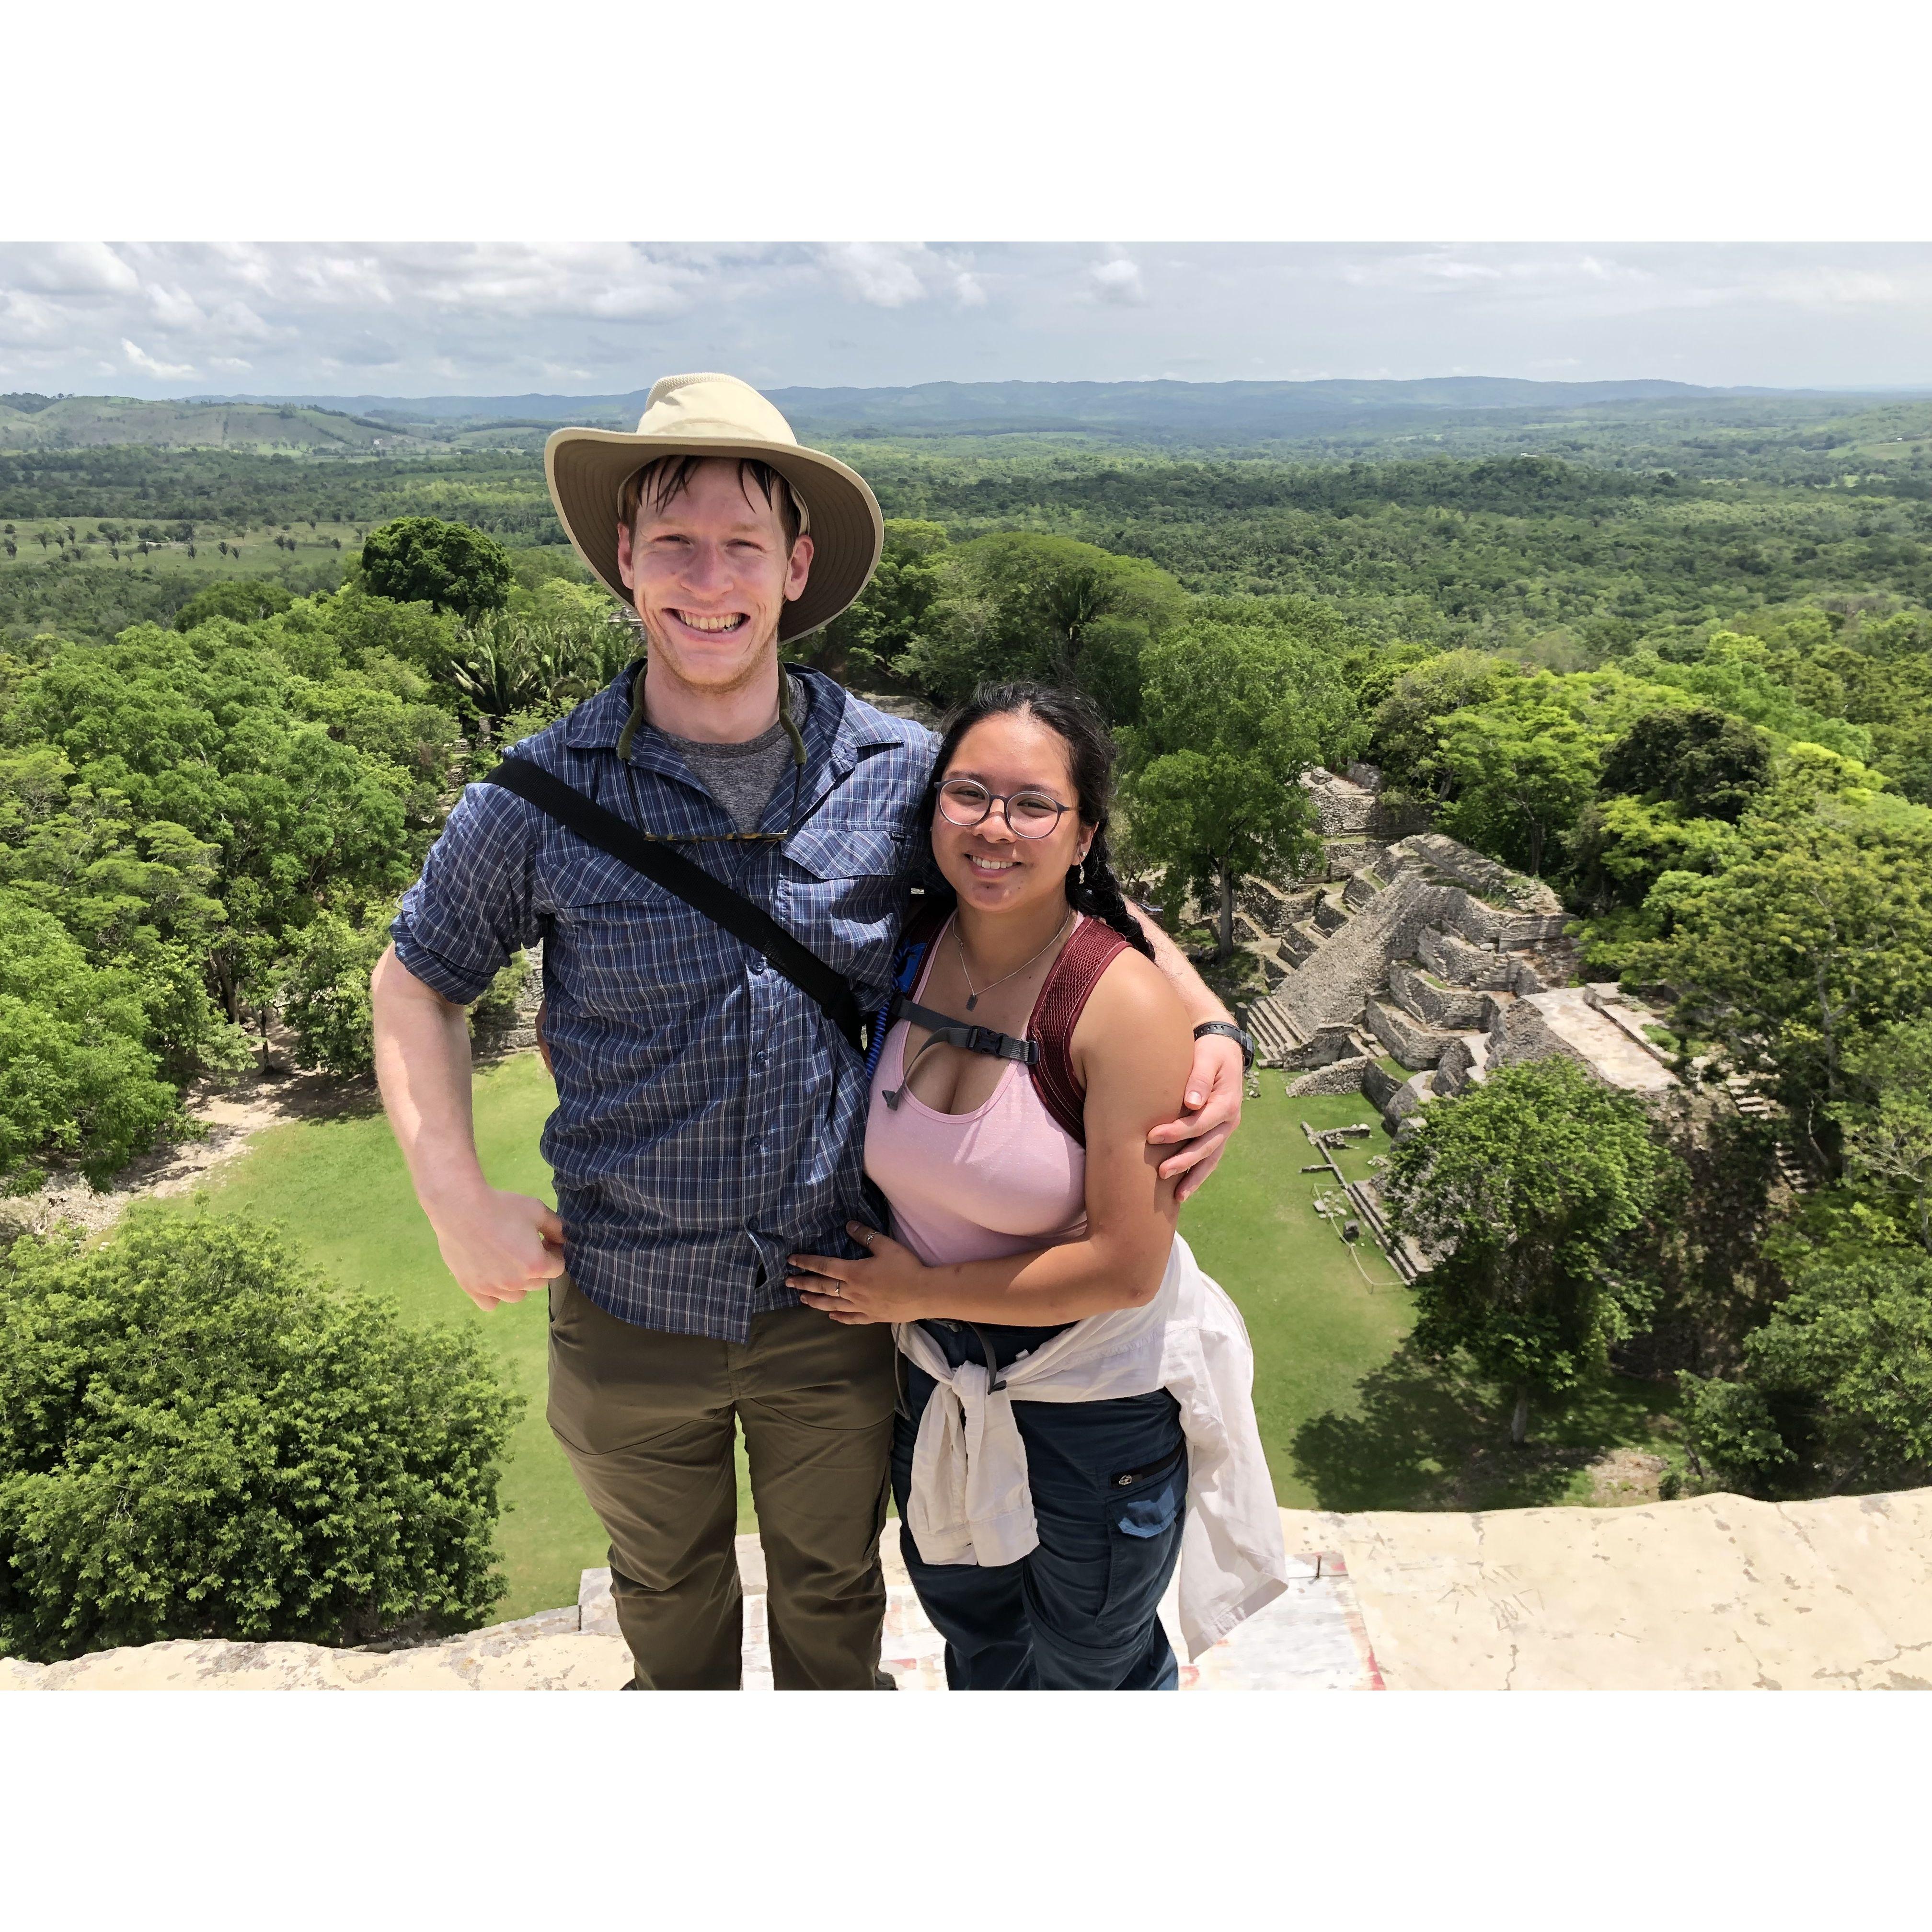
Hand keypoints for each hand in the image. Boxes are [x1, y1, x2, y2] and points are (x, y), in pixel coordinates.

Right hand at [430, 1186, 566, 1311]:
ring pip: (517, 1296)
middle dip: (537, 1266)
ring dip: (519, 1283)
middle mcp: (516, 1282)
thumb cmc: (501, 1206)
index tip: (544, 1240)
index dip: (554, 1252)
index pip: (558, 1268)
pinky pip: (490, 1304)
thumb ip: (556, 1227)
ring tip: (508, 1262)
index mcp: (536, 1265)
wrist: (461, 1208)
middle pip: (538, 1283)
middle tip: (525, 1247)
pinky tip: (492, 1277)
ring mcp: (493, 1288)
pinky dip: (495, 1295)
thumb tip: (562, 1239)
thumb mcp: (537, 1210)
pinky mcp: (472, 1289)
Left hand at [787, 1223, 929, 1325]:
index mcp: (854, 1272)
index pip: (824, 1266)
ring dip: (815, 1301)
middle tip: (788, 1282)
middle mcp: (852, 1291)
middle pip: (823, 1287)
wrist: (924, 1293)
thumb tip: (848, 1225)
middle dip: (804, 1283)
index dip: (806, 1262)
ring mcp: (861, 1306)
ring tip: (802, 1298)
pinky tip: (831, 1317)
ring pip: (832, 1304)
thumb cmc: (906, 1268)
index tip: (791, 1261)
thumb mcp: (886, 1246)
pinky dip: (839, 1317)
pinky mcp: (872, 1316)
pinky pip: (851, 1318)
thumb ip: (866, 1235)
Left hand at [1146, 1031, 1243, 1202]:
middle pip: (1206, 1146)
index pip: (1200, 1123)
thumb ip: (1199, 1077)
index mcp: (1226, 1103)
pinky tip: (1183, 1190)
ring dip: (1194, 1177)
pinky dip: (1198, 1174)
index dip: (1178, 1132)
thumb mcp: (1207, 1057)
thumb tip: (1192, 1103)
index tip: (1153, 1136)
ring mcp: (1225, 1129)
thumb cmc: (1210, 1051)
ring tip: (1177, 1196)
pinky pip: (1209, 1157)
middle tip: (1160, 1173)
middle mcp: (1229, 1121)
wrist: (1222, 1048)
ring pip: (1211, 1158)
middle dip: (1184, 1161)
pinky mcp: (1217, 1132)